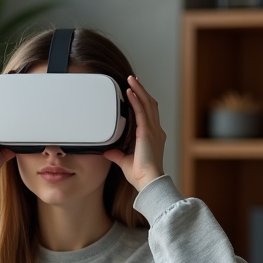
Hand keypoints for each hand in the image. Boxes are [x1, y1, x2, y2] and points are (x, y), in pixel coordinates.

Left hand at [103, 75, 165, 191]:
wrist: (148, 182)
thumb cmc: (141, 175)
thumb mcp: (124, 161)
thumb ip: (117, 154)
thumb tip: (107, 151)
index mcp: (152, 137)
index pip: (148, 114)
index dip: (143, 101)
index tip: (136, 92)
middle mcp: (155, 131)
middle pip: (150, 105)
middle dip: (142, 91)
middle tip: (134, 80)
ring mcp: (153, 131)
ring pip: (147, 104)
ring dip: (139, 90)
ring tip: (131, 80)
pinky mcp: (147, 132)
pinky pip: (141, 111)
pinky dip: (136, 100)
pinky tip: (130, 91)